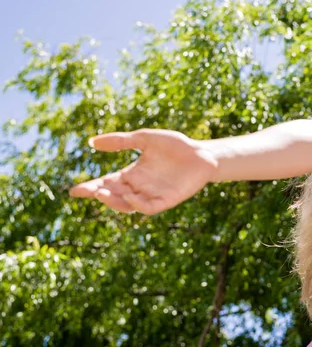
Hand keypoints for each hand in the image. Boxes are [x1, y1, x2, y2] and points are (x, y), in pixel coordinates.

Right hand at [69, 129, 217, 214]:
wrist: (202, 153)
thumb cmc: (175, 146)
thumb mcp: (145, 139)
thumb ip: (121, 141)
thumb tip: (91, 142)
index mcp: (132, 174)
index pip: (107, 183)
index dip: (91, 188)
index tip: (74, 190)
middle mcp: (139, 187)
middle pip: (114, 196)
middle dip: (100, 194)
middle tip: (90, 190)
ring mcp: (152, 195)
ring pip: (128, 205)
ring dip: (115, 202)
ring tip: (102, 193)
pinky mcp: (167, 200)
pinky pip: (148, 207)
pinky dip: (138, 205)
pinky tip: (131, 197)